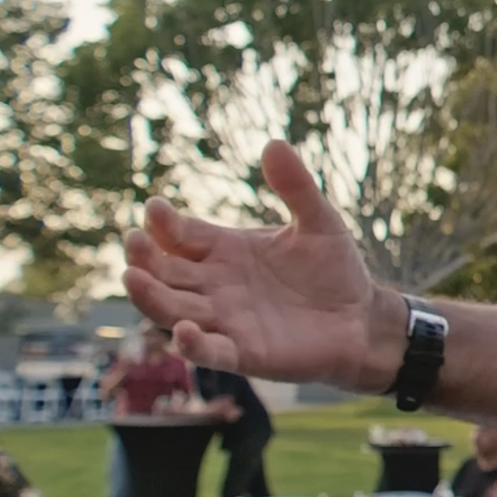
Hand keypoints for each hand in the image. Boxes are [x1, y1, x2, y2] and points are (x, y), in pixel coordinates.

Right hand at [122, 140, 399, 393]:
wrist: (364, 318)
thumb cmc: (335, 270)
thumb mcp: (319, 222)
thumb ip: (296, 187)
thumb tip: (274, 143)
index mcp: (225, 251)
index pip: (181, 235)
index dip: (164, 224)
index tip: (155, 208)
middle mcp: (215, 285)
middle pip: (165, 272)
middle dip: (145, 258)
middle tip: (133, 241)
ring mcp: (226, 320)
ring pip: (173, 310)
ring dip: (151, 297)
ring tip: (133, 278)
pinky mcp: (245, 353)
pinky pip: (210, 351)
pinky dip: (192, 344)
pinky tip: (182, 331)